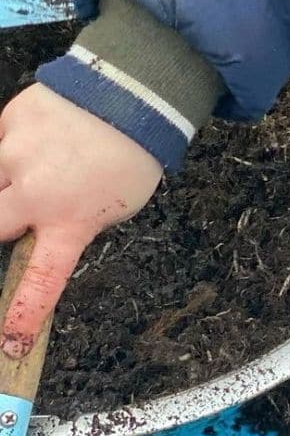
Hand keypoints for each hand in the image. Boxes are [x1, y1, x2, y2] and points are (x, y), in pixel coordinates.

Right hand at [0, 83, 162, 357]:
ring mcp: (16, 156)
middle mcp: (37, 194)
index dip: (23, 312)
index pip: (41, 280)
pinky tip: (42, 139)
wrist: (131, 93)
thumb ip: (76, 221)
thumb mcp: (116, 206)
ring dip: (6, 185)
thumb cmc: (132, 156)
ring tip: (44, 171)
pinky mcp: (7, 124)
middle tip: (18, 220)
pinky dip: (13, 148)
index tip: (10, 342)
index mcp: (72, 222)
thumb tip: (45, 227)